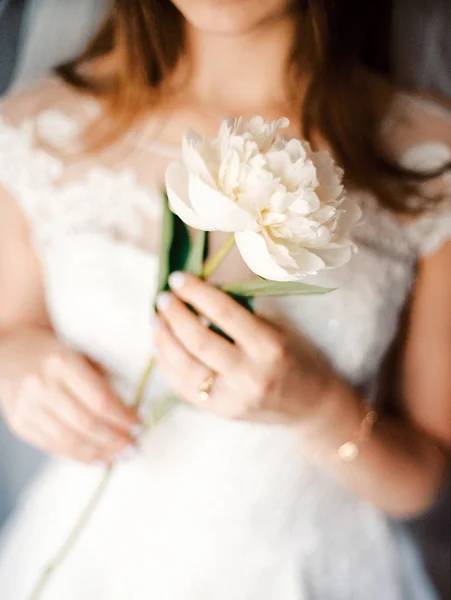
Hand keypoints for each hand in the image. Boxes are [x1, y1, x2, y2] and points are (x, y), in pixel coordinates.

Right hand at [0, 328, 141, 464]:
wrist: (12, 352)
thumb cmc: (55, 353)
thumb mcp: (81, 355)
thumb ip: (103, 381)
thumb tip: (131, 414)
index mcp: (62, 362)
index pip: (99, 399)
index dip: (122, 418)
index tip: (139, 426)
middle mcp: (42, 385)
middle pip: (85, 423)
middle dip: (114, 440)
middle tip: (134, 447)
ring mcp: (27, 407)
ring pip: (68, 439)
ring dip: (99, 452)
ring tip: (119, 456)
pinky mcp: (19, 424)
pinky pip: (52, 446)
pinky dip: (78, 456)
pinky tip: (97, 458)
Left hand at [155, 273, 338, 424]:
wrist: (309, 406)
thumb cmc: (293, 357)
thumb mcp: (275, 330)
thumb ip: (238, 315)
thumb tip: (194, 294)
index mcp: (269, 347)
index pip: (225, 313)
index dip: (197, 292)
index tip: (178, 278)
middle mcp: (250, 375)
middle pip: (199, 341)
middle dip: (174, 315)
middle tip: (163, 298)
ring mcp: (233, 399)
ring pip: (184, 367)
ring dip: (163, 340)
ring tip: (156, 320)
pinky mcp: (220, 413)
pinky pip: (183, 388)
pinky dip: (167, 365)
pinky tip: (161, 346)